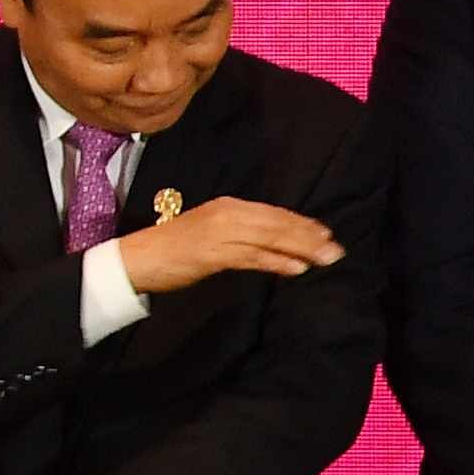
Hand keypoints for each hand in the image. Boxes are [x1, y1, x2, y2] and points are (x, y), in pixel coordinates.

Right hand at [113, 196, 343, 300]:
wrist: (137, 258)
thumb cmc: (171, 248)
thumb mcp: (209, 233)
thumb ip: (237, 235)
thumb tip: (268, 244)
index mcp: (227, 206)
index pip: (273, 213)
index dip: (301, 223)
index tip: (325, 233)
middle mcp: (228, 214)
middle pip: (277, 223)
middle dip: (309, 236)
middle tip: (336, 249)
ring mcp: (220, 233)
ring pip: (270, 239)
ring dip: (301, 249)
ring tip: (325, 259)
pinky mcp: (213, 253)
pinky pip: (252, 257)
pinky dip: (276, 261)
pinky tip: (296, 268)